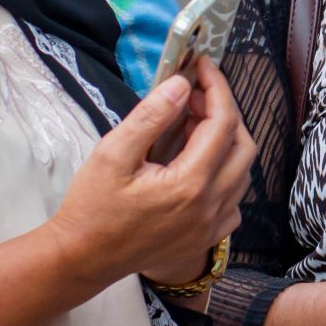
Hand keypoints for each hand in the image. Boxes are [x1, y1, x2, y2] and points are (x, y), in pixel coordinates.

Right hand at [47, 54, 254, 292]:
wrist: (83, 259)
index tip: (202, 66)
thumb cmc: (92, 208)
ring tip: (190, 127)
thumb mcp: (112, 154)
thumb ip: (150, 117)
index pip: (222, 123)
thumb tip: (181, 85)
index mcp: (190, 183)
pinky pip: (234, 200)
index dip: (216, 88)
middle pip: (243, 146)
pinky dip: (225, 174)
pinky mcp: (206, 238)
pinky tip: (196, 165)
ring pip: (242, 173)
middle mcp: (210, 207)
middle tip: (194, 96)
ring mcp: (211, 226)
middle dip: (224, 112)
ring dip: (226, 142)